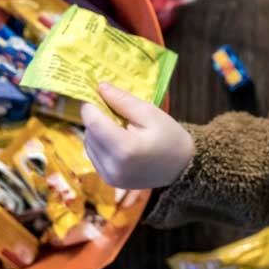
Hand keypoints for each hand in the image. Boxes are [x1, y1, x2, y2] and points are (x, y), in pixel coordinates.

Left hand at [80, 82, 194, 189]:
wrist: (180, 168)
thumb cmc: (169, 136)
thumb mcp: (150, 113)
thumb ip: (123, 100)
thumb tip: (100, 87)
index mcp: (125, 149)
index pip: (93, 123)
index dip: (90, 105)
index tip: (97, 94)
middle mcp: (113, 167)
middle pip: (89, 133)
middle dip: (96, 118)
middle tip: (114, 110)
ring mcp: (109, 177)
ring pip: (88, 145)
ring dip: (96, 132)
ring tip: (118, 127)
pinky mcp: (108, 180)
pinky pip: (93, 156)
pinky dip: (100, 144)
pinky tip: (117, 140)